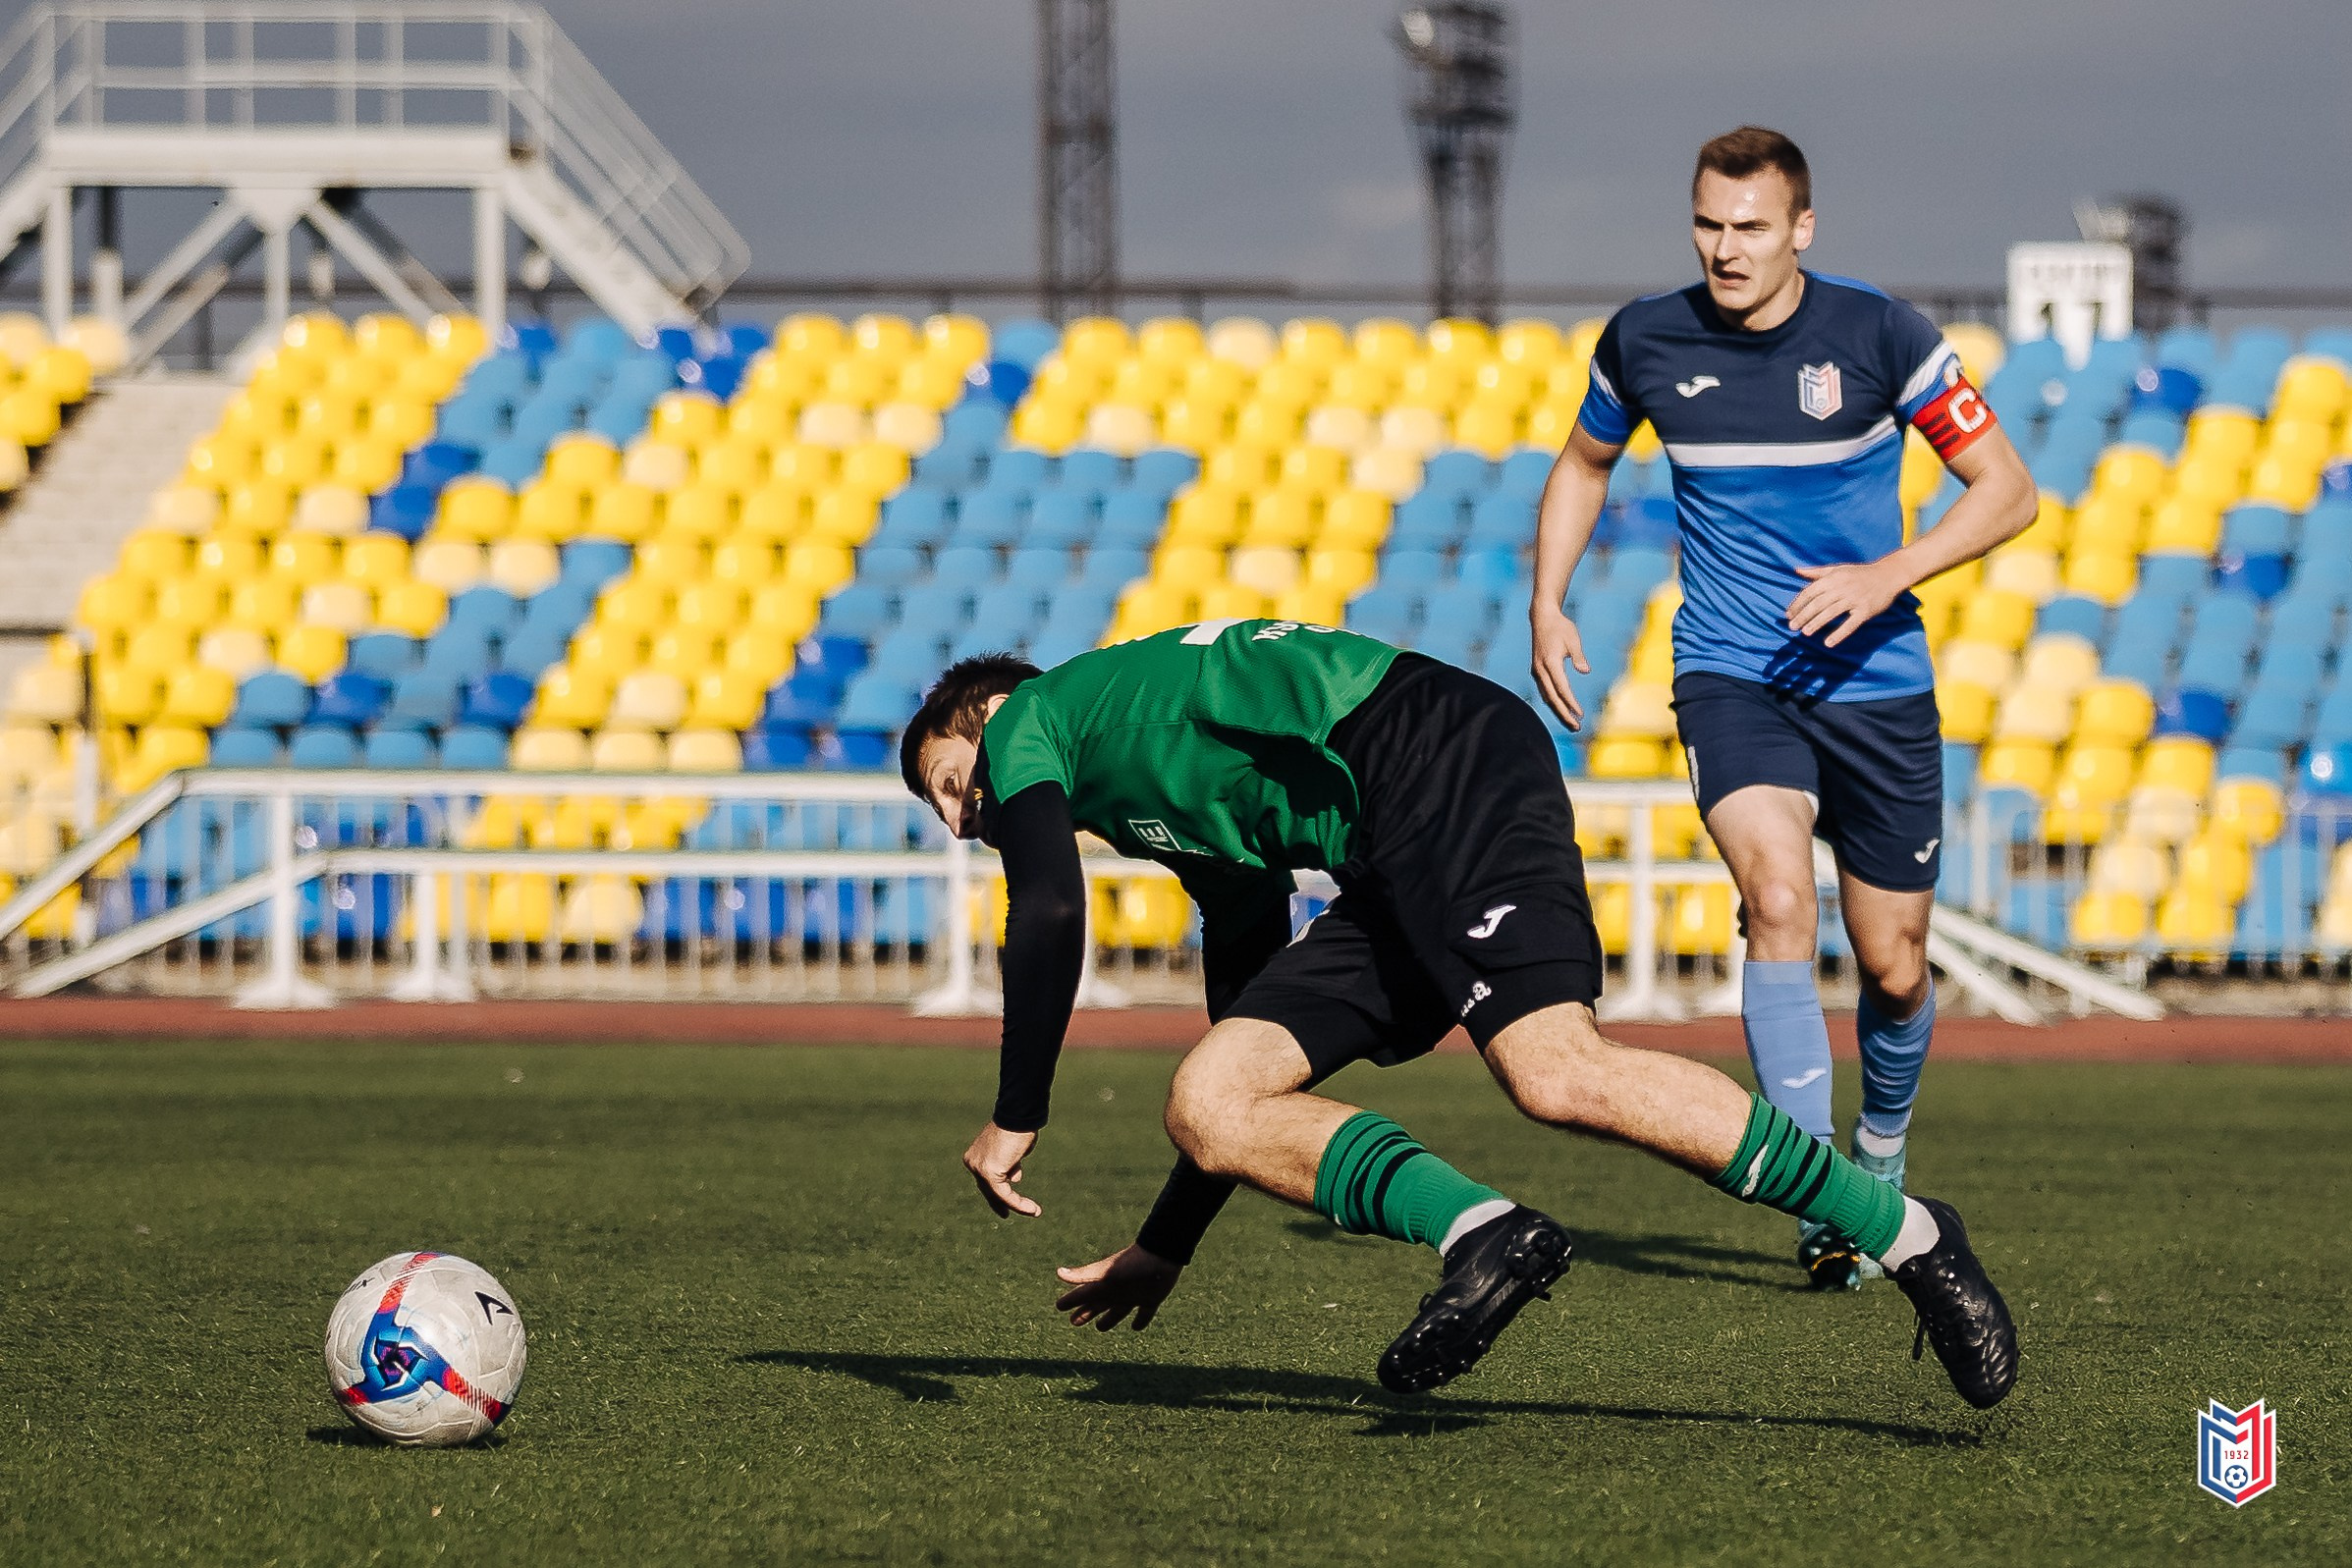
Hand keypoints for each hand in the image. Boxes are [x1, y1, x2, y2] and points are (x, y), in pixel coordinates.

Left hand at [963, 1122, 1040, 1216]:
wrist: (1018, 1116)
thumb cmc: (1019, 1128)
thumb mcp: (1012, 1150)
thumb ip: (1009, 1164)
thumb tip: (1014, 1178)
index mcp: (975, 1156)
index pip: (986, 1180)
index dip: (996, 1193)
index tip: (1006, 1204)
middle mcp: (973, 1162)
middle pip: (987, 1189)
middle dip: (998, 1202)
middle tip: (1005, 1215)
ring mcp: (979, 1168)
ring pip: (997, 1193)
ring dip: (1016, 1204)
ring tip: (1034, 1211)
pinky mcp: (989, 1173)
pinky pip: (1004, 1194)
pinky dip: (1018, 1203)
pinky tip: (1032, 1209)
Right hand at [1053, 1244, 1182, 1330]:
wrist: (1161, 1255)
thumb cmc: (1131, 1264)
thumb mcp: (1105, 1273)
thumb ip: (1083, 1275)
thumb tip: (1058, 1272)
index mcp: (1104, 1285)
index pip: (1082, 1295)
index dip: (1070, 1301)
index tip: (1059, 1306)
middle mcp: (1116, 1290)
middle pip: (1097, 1305)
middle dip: (1085, 1313)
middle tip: (1074, 1322)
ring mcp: (1133, 1294)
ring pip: (1117, 1311)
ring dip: (1108, 1319)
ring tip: (1100, 1327)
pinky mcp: (1151, 1298)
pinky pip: (1144, 1313)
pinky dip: (1140, 1321)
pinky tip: (1136, 1327)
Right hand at [1530, 605, 1590, 730]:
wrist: (1542, 618)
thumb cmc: (1561, 627)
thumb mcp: (1573, 639)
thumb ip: (1578, 656)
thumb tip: (1585, 670)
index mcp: (1550, 663)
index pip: (1561, 688)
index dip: (1570, 703)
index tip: (1580, 714)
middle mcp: (1540, 670)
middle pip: (1552, 698)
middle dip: (1563, 714)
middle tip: (1576, 727)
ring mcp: (1537, 672)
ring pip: (1547, 697)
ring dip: (1558, 711)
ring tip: (1571, 723)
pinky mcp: (1538, 671)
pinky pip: (1545, 691)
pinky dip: (1553, 702)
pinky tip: (1562, 710)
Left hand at [1787, 560, 1908, 647]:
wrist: (1888, 575)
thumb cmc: (1859, 573)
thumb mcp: (1838, 568)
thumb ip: (1816, 572)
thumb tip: (1796, 570)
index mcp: (1833, 578)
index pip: (1810, 592)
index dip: (1798, 603)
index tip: (1788, 614)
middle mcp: (1842, 588)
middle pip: (1818, 603)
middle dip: (1803, 615)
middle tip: (1792, 627)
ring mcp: (1855, 599)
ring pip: (1831, 613)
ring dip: (1816, 623)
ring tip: (1805, 633)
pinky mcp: (1866, 611)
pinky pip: (1851, 624)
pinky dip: (1839, 634)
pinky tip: (1828, 643)